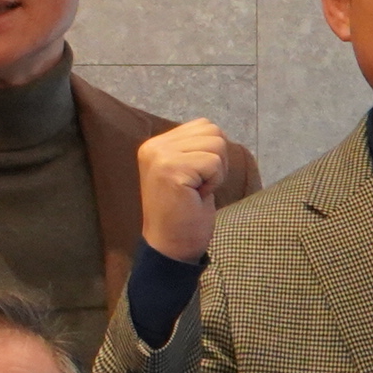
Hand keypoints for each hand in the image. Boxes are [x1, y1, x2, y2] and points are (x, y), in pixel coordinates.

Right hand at [135, 118, 230, 265]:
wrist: (170, 246)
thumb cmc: (183, 213)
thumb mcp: (186, 170)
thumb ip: (193, 148)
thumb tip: (218, 134)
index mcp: (155, 145)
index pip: (203, 125)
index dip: (211, 153)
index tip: (195, 179)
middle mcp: (153, 146)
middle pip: (212, 131)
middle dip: (216, 160)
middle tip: (198, 186)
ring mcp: (160, 157)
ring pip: (216, 144)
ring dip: (216, 171)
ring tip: (197, 190)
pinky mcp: (172, 169)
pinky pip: (214, 162)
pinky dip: (214, 181)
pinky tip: (197, 196)